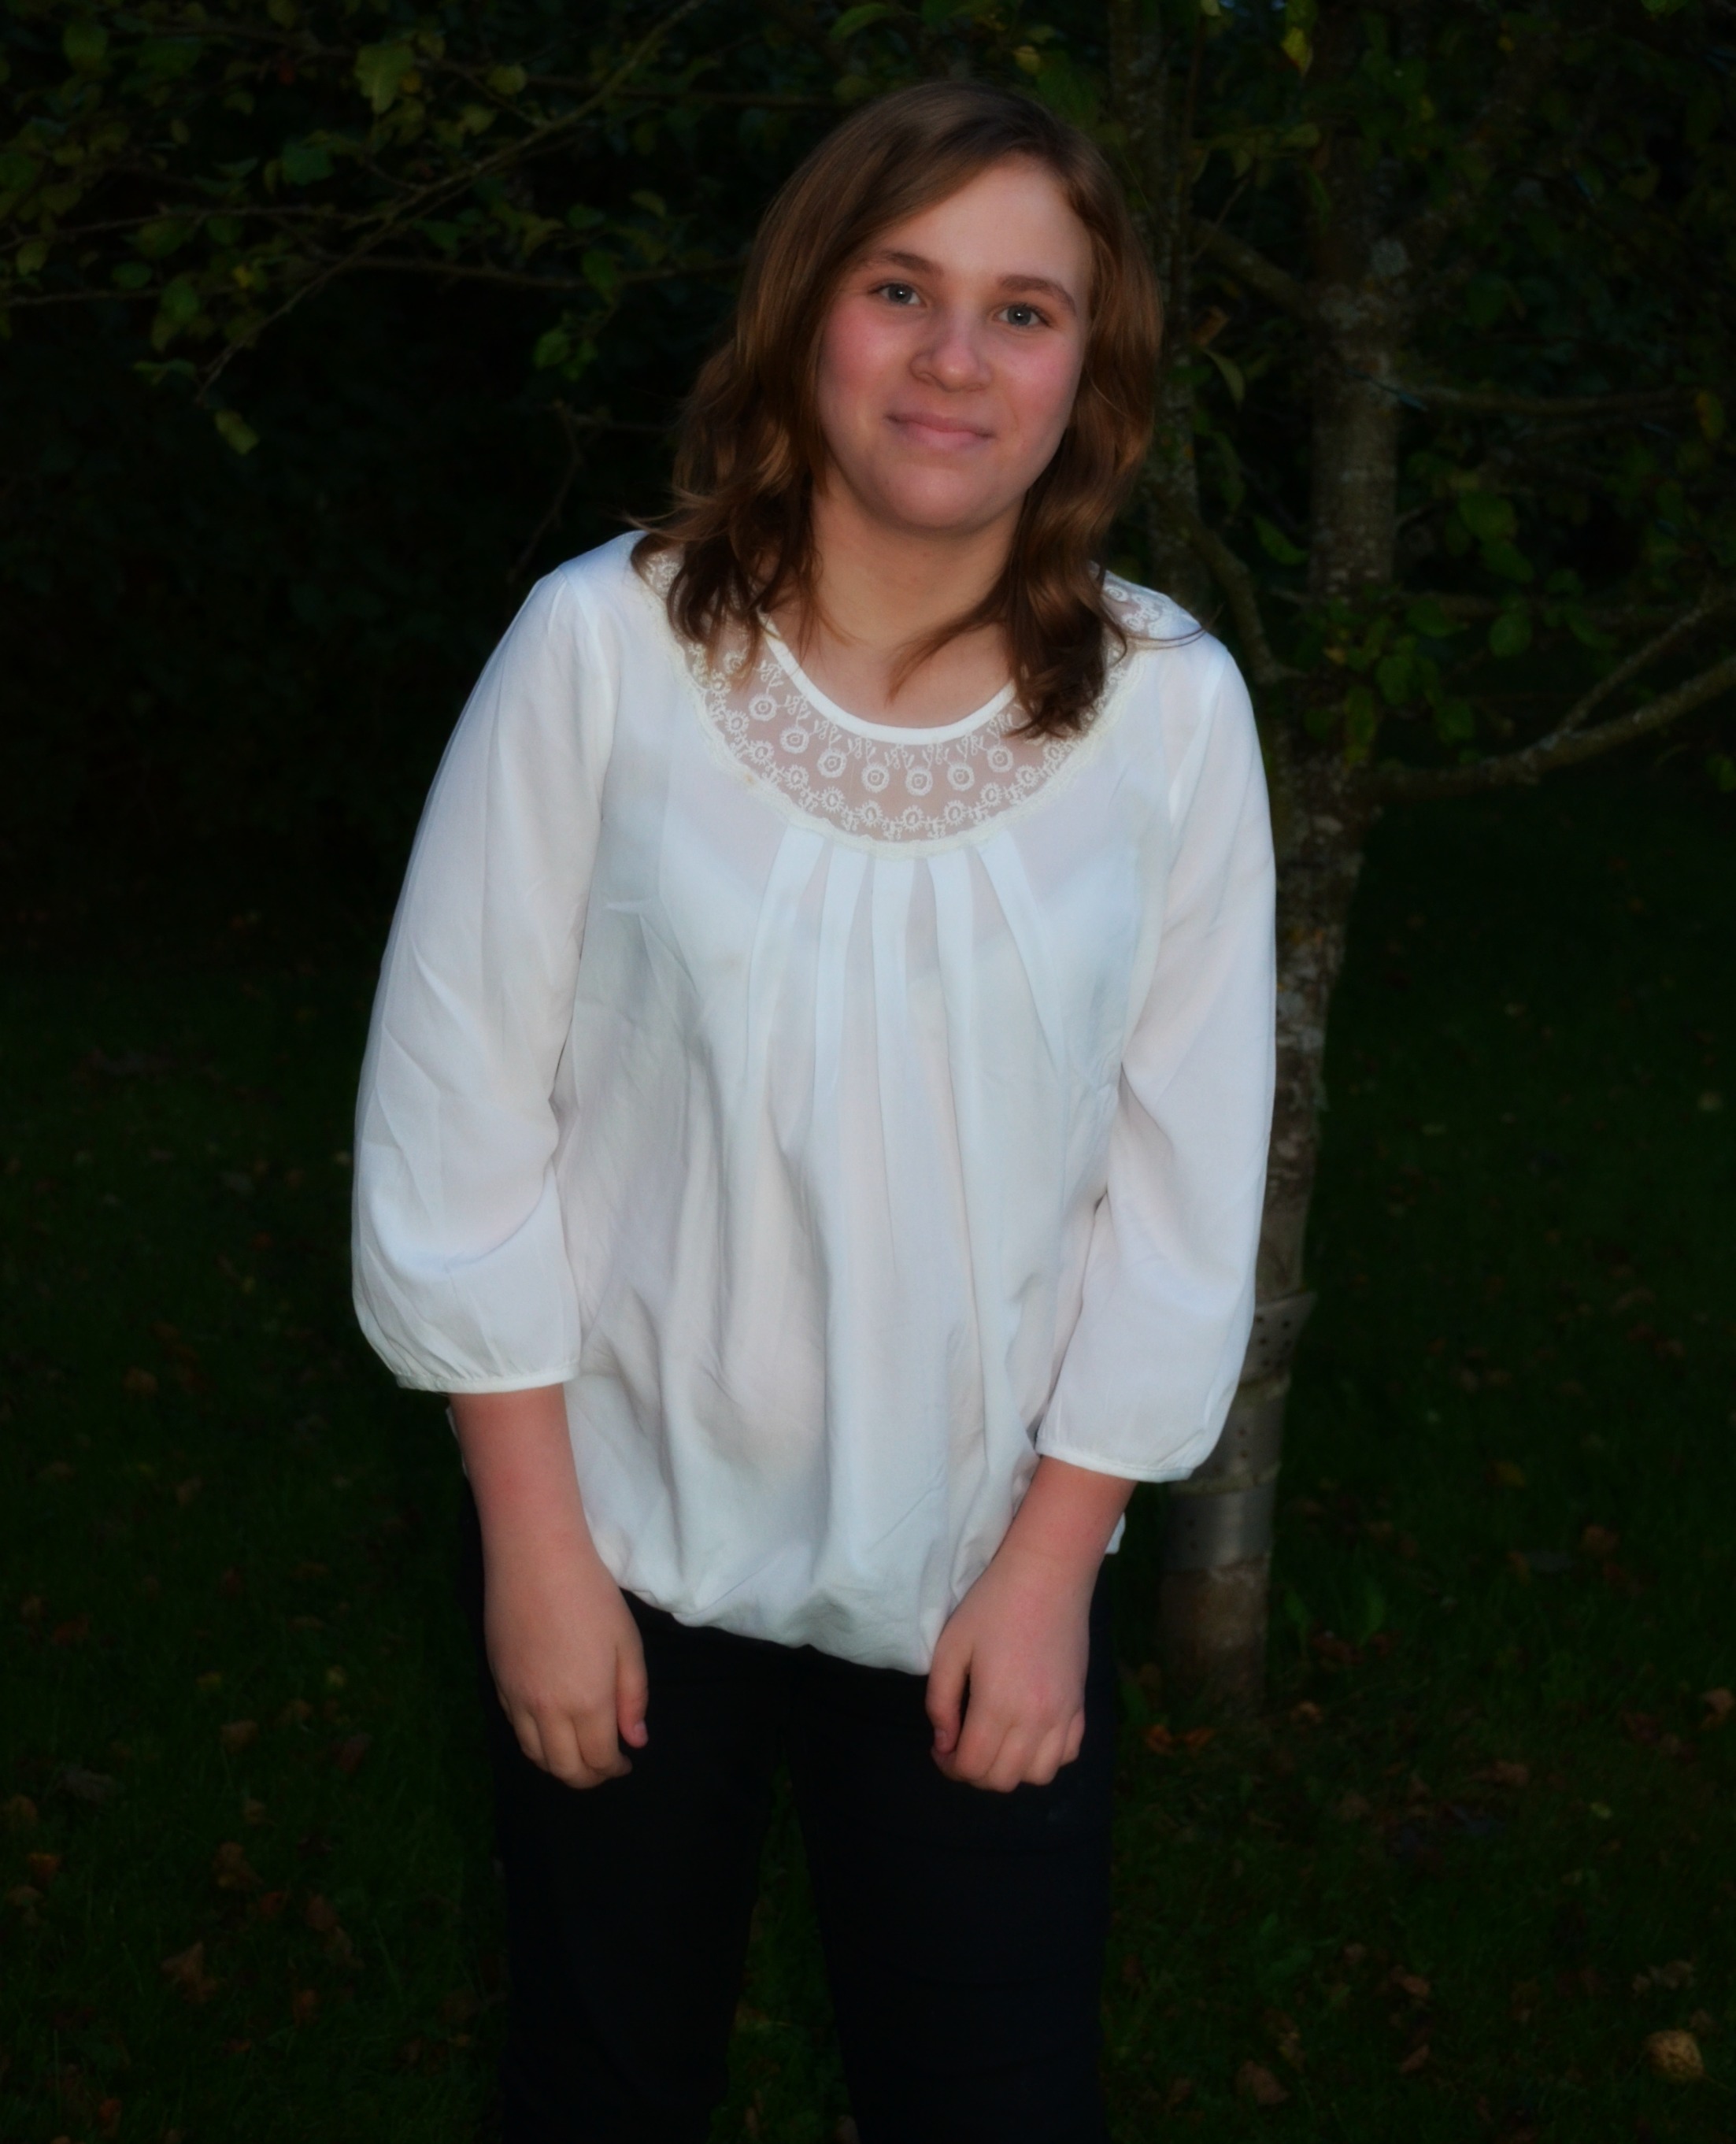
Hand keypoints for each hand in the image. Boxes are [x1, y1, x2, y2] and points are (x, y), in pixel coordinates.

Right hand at [452, 1384, 647, 1789]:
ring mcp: (517, 1700)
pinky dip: (535, 1742)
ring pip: (535, 1755)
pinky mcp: (497, 1683)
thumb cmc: (592, 1596)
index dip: (614, 1769)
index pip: (597, 1760)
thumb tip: (634, 1741)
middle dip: (588, 1777)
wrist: (535, 1560)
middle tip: (605, 1765)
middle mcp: (547, 1712)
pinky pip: (515, 1730)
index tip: (625, 1762)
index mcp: (587, 1703)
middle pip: (564, 1769)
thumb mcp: (627, 1644)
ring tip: (579, 1753)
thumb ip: (632, 1697)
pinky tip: (550, 1728)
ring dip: (559, 1765)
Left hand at [925, 1535, 1092, 1791]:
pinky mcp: (1080, 1705)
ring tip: (995, 1743)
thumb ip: (940, 1701)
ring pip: (1038, 1776)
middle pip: (1002, 1779)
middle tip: (961, 1746)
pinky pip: (1068, 1754)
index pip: (973, 1766)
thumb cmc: (992, 1606)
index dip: (949, 1766)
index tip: (940, 1748)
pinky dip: (1046, 1758)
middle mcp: (1035, 1719)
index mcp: (998, 1705)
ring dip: (1011, 1771)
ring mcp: (1063, 1715)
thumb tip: (944, 1742)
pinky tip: (1028, 1736)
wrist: (1047, 1577)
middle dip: (974, 1773)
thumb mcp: (951, 1647)